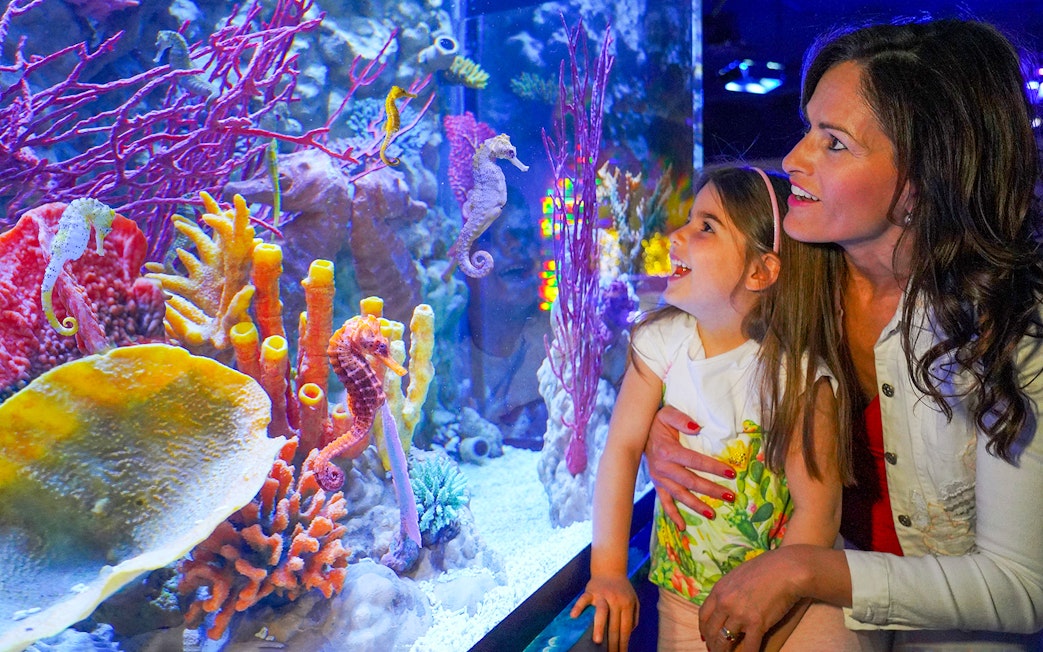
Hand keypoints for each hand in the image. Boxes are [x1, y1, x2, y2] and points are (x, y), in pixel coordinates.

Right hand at [570, 574, 639, 651]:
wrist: (610, 568)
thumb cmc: (622, 588)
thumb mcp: (634, 600)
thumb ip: (634, 616)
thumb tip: (630, 633)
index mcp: (627, 604)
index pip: (625, 628)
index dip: (623, 643)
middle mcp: (616, 600)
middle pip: (614, 624)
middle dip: (613, 643)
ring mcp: (602, 595)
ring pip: (601, 612)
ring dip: (599, 627)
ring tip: (598, 641)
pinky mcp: (590, 591)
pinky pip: (583, 599)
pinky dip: (578, 607)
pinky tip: (574, 616)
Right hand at [644, 405, 736, 528]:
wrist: (636, 432)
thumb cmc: (656, 422)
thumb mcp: (667, 413)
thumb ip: (682, 419)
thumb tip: (697, 428)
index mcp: (668, 451)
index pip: (695, 461)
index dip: (714, 468)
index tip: (731, 473)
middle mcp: (663, 468)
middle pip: (691, 482)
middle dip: (711, 490)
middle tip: (730, 497)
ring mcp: (660, 479)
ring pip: (680, 495)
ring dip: (696, 505)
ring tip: (713, 514)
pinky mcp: (657, 485)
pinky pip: (664, 502)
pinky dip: (673, 515)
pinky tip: (682, 527)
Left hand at [698, 547, 803, 651]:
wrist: (786, 570)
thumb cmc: (765, 569)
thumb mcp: (737, 576)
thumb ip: (729, 591)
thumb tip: (725, 605)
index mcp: (719, 590)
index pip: (704, 615)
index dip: (704, 629)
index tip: (706, 636)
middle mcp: (725, 603)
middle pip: (711, 630)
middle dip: (712, 643)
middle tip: (715, 650)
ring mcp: (739, 614)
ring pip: (725, 640)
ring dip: (724, 651)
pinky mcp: (756, 624)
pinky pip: (749, 646)